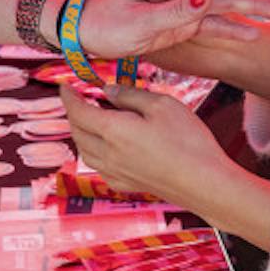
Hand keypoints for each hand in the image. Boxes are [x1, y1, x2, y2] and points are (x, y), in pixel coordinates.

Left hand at [59, 82, 243, 212]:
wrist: (204, 183)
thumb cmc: (188, 143)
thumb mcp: (162, 105)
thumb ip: (131, 95)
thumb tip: (109, 91)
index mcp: (113, 131)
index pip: (78, 111)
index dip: (69, 96)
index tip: (65, 85)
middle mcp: (108, 154)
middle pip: (77, 132)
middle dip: (74, 113)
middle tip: (79, 98)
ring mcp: (116, 173)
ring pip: (85, 151)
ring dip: (82, 133)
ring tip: (91, 120)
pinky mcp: (126, 184)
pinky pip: (98, 166)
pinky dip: (94, 152)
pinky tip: (106, 147)